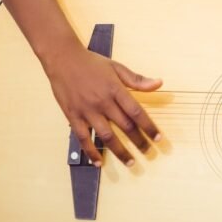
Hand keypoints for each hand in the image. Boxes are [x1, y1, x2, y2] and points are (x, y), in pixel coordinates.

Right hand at [44, 44, 162, 166]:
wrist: (63, 59)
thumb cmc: (92, 63)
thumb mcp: (117, 67)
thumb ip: (137, 79)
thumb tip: (158, 83)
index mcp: (115, 90)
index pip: (136, 112)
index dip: (148, 126)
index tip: (157, 138)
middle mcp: (102, 102)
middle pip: (125, 126)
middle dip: (138, 141)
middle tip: (148, 152)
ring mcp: (87, 111)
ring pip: (106, 136)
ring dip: (119, 151)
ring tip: (130, 162)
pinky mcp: (73, 117)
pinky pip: (83, 138)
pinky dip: (91, 152)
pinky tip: (98, 162)